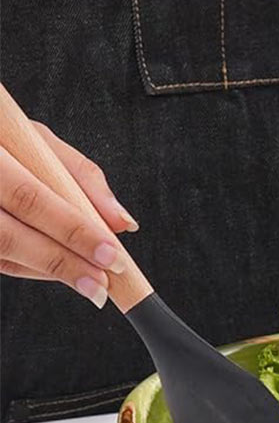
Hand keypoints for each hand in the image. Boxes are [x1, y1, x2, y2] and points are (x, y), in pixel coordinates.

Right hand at [0, 121, 137, 307]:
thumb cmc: (2, 137)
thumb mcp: (37, 140)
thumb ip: (82, 176)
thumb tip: (123, 223)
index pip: (31, 199)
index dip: (74, 232)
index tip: (112, 254)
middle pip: (11, 236)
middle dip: (65, 262)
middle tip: (104, 282)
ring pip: (4, 252)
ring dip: (51, 272)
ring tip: (91, 286)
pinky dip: (31, 268)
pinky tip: (60, 272)